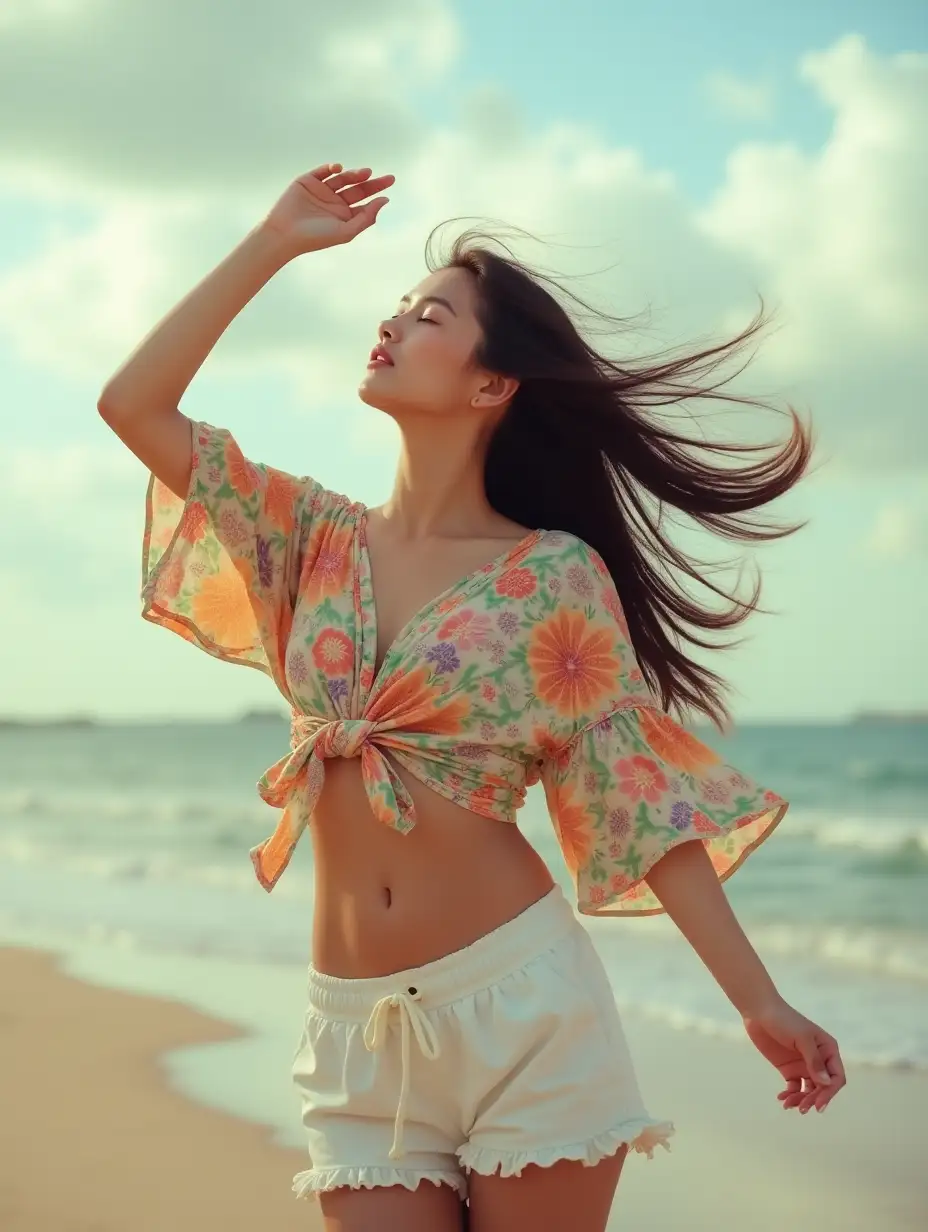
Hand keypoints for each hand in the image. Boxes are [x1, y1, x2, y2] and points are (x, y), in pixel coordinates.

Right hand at [261, 162, 393, 254]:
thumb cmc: (316, 237)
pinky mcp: (308, 181)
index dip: (377, 195)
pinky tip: (339, 169)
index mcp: (345, 215)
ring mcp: (322, 190)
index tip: (388, 190)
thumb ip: (366, 218)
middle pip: (358, 188)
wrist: (285, 234)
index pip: (365, 202)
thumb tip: (384, 201)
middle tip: (388, 178)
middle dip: (373, 183)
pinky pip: (323, 171)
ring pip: (343, 178)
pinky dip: (332, 167)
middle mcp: (335, 202)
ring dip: (354, 174)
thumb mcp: (346, 231)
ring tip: (365, 173)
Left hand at [742, 995, 845, 1113]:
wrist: (758, 1011)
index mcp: (828, 1049)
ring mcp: (803, 1065)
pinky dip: (791, 1095)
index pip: (836, 1077)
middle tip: (801, 1108)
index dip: (829, 1093)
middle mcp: (819, 1059)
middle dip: (814, 1099)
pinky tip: (782, 1099)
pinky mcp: (789, 1069)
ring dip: (802, 1100)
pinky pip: (795, 1087)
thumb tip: (826, 1083)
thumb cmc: (783, 1019)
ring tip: (788, 1104)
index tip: (818, 1104)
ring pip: (809, 1090)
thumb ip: (814, 1060)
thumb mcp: (801, 1038)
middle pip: (823, 1087)